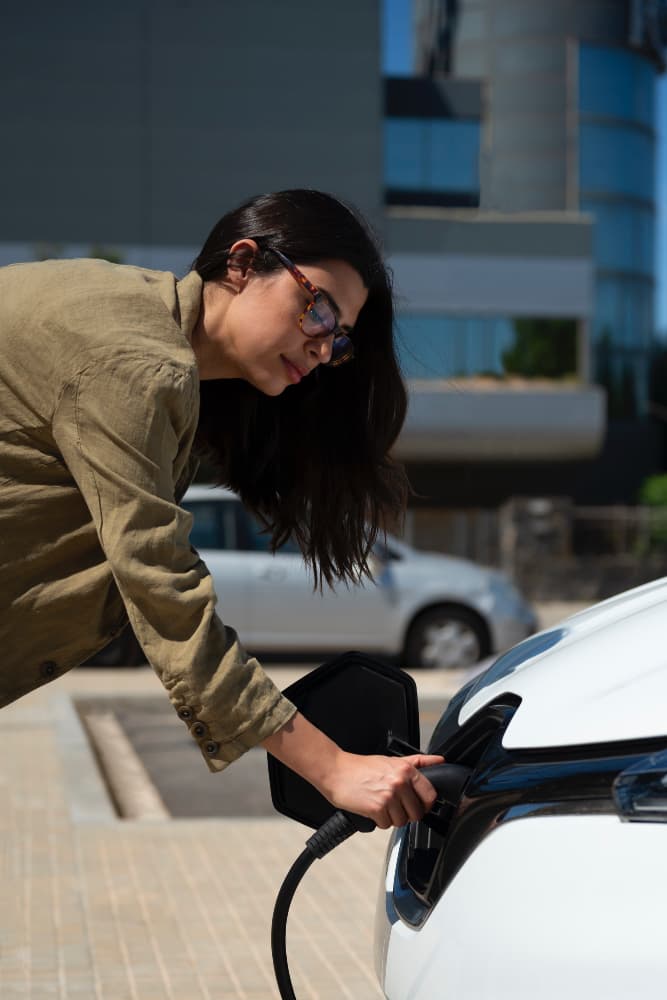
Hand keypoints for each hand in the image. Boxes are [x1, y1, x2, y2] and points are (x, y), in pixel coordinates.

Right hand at [262, 711, 443, 828]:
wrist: (336, 771)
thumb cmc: (362, 767)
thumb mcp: (392, 760)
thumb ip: (418, 762)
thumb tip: (439, 761)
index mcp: (406, 770)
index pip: (430, 795)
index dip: (425, 804)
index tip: (418, 804)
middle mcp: (399, 783)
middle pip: (417, 813)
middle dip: (407, 813)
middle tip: (394, 805)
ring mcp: (389, 796)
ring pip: (402, 821)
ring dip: (392, 818)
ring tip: (381, 805)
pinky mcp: (377, 809)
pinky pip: (386, 825)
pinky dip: (379, 821)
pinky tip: (372, 809)